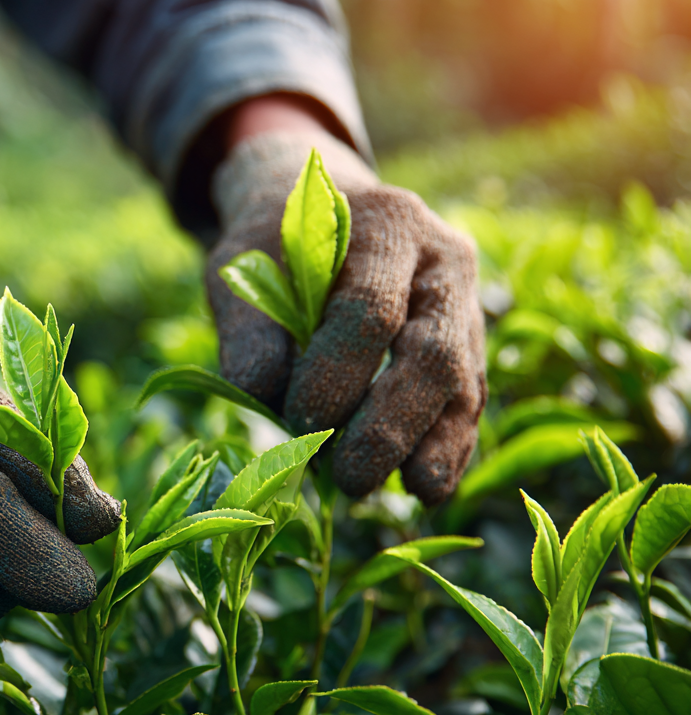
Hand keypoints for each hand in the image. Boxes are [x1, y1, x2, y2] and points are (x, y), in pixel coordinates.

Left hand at [205, 101, 485, 504]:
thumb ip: (248, 329)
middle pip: (434, 352)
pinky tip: (427, 488)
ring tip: (410, 494)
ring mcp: (466, 303)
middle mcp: (443, 259)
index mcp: (386, 223)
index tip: (299, 422)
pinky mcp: (471, 345)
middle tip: (351, 478)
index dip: (337, 375)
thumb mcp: (242, 269)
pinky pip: (469, 402)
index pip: (369, 310)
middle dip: (393, 424)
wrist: (323, 219)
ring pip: (464, 383)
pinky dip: (448, 448)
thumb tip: (263, 398)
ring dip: (434, 446)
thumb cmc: (275, 249)